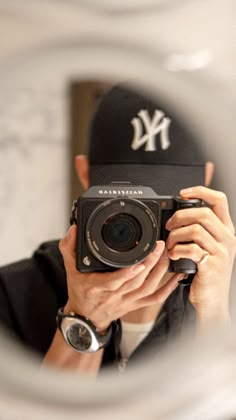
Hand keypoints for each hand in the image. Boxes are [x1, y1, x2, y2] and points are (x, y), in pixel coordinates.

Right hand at [59, 225, 184, 330]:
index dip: (127, 274)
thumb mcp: (70, 269)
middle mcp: (114, 295)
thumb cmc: (80, 292)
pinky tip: (177, 275)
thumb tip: (74, 229)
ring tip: (168, 254)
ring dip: (160, 272)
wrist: (85, 318)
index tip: (139, 262)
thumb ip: (69, 248)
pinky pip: (155, 298)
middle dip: (151, 264)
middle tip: (160, 246)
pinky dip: (168, 288)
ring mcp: (127, 301)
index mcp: (97, 286)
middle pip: (136, 282)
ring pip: (148, 288)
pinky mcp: (136, 304)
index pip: (113, 282)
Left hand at [165, 186, 235, 322]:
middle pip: (203, 213)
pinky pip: (191, 249)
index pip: (219, 200)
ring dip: (176, 236)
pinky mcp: (211, 265)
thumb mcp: (209, 247)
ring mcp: (221, 252)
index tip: (183, 193)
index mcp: (226, 230)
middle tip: (169, 227)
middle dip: (180, 217)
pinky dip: (177, 250)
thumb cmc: (207, 272)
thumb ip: (200, 230)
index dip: (201, 191)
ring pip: (195, 230)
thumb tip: (177, 216)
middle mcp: (227, 238)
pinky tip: (172, 255)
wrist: (212, 300)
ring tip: (170, 245)